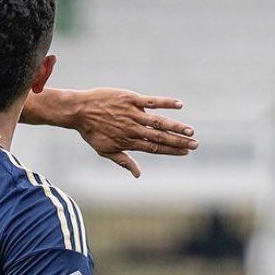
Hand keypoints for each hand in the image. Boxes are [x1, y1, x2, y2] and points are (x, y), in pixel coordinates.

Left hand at [71, 89, 197, 178]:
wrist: (79, 111)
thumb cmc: (92, 132)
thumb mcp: (105, 150)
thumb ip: (124, 161)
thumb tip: (138, 175)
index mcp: (129, 142)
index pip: (154, 148)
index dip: (170, 151)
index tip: (185, 152)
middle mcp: (133, 129)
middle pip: (159, 137)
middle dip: (178, 141)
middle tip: (195, 144)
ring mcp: (132, 114)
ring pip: (158, 121)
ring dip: (175, 126)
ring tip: (190, 131)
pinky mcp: (130, 99)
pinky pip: (151, 101)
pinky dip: (165, 103)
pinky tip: (179, 105)